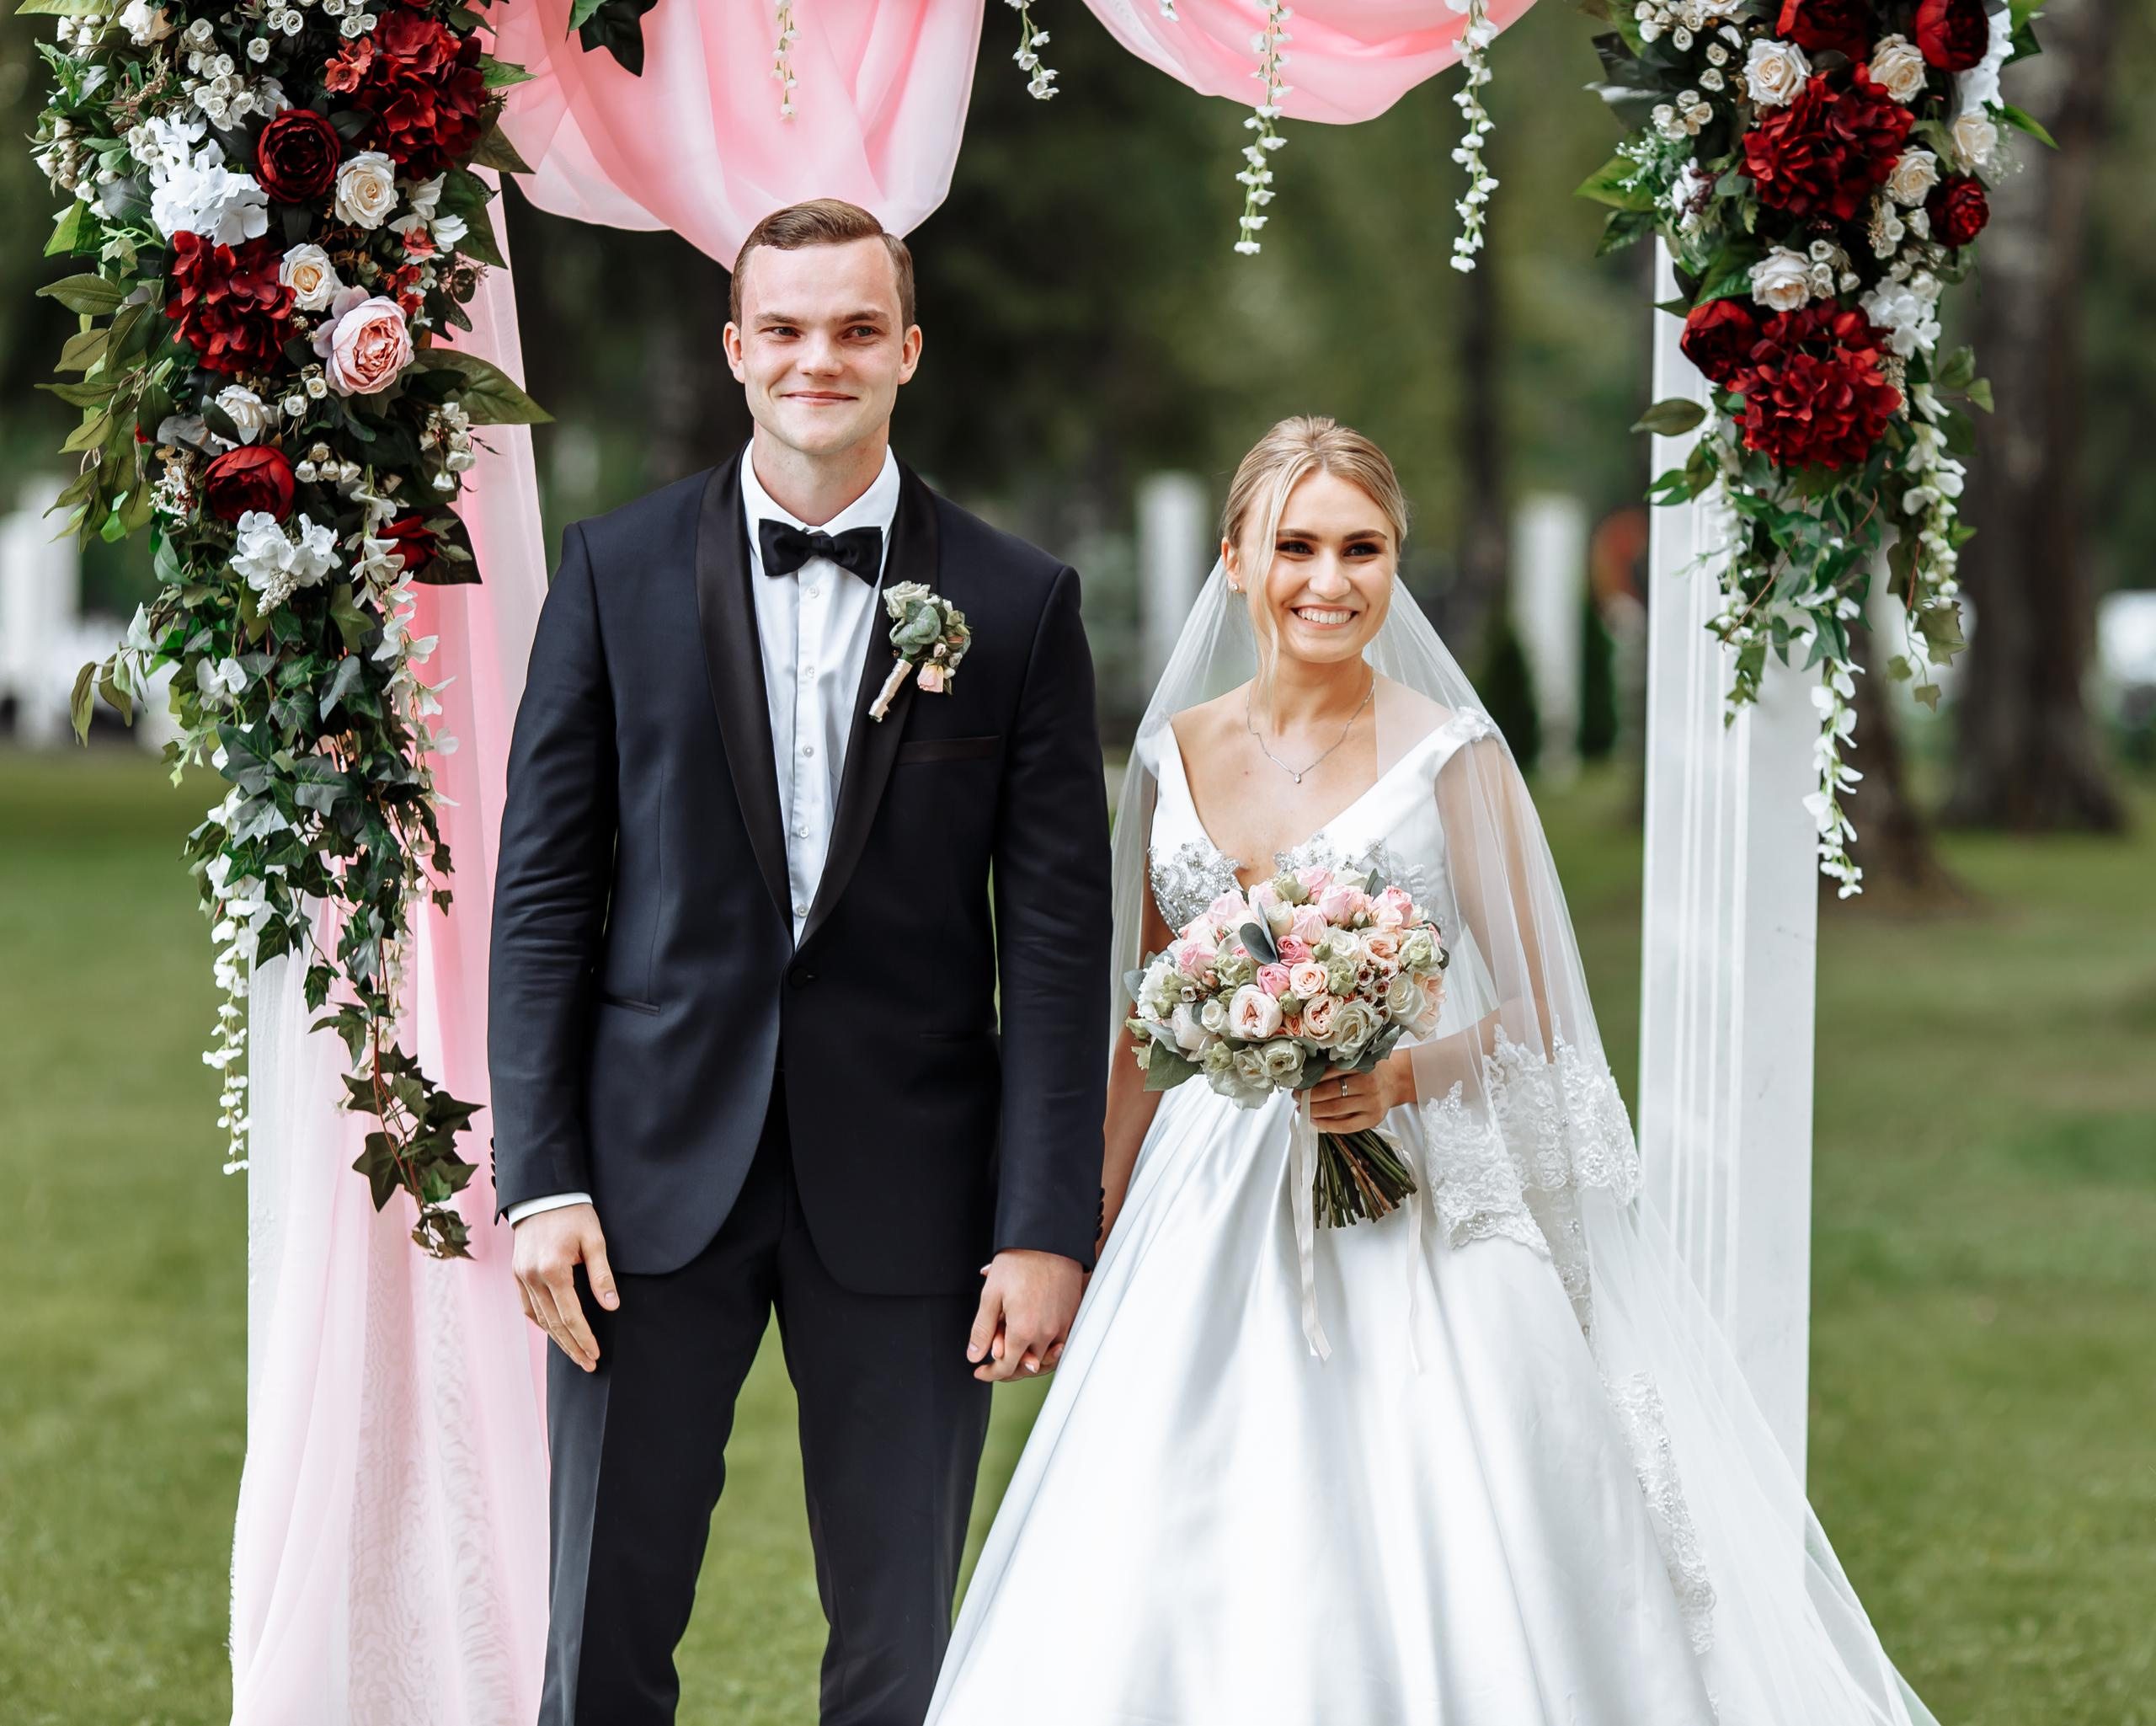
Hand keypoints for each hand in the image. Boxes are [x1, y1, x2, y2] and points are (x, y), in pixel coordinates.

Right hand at [512, 1201, 617, 1372]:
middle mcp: (532, 1276)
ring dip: (557, 1339)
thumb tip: (611, 1306)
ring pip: (539, 1318)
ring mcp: (521, 1275)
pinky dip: (540, 1322)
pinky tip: (553, 1332)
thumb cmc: (573, 1213)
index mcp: (553, 1269)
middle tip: (588, 1364)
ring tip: (575, 1354)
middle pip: (554, 1323)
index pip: (571, 1315)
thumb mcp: (594, 1239)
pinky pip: (527, 1305)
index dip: (584, 1338)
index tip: (595, 1355)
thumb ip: (601, 1274)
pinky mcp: (516, 1272)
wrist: (543, 1193)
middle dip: (572, 1346)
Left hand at [967, 1249, 1083, 1382]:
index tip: (981, 1372)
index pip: (1006, 1367)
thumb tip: (975, 1355)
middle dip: (1008, 1369)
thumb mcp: (991, 1294)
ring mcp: (1062, 1326)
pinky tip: (1036, 1343)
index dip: (991, 1373)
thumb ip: (983, 1329)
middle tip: (994, 1364)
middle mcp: (1045, 1333)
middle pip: (1027, 1367)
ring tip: (1014, 1355)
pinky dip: (1048, 1351)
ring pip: (1046, 1359)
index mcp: (1023, 1330)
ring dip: (1029, 1361)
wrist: (1049, 1240)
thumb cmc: (1020, 1262)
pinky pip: (1061, 1344)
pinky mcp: (1072, 1316)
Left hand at [1303, 1051, 1414, 1134]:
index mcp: (1362, 1066)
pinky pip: (1346, 1126)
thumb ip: (1337, 1066)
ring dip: (1314, 1110)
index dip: (1311, 1080)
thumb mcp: (1358, 1061)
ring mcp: (1371, 1103)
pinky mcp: (1373, 1119)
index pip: (1330, 1073)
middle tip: (1296, 1097)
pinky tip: (1315, 1121)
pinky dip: (1327, 1125)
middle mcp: (1368, 1084)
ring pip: (1336, 1109)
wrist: (1396, 1081)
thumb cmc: (1370, 1070)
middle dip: (1308, 1096)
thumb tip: (1306, 1076)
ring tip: (1302, 1109)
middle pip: (1330, 1092)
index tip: (1297, 1083)